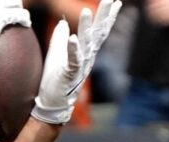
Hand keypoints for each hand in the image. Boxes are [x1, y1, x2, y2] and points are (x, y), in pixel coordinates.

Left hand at [32, 0, 121, 125]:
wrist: (52, 103)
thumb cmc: (55, 79)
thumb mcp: (57, 54)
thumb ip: (60, 38)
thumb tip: (62, 22)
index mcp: (86, 51)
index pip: (99, 30)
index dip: (106, 16)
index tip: (115, 1)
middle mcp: (87, 57)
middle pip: (98, 33)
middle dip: (104, 16)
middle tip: (111, 0)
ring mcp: (80, 65)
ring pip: (86, 42)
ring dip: (85, 26)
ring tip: (86, 10)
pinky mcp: (69, 74)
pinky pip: (73, 59)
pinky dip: (73, 48)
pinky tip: (72, 37)